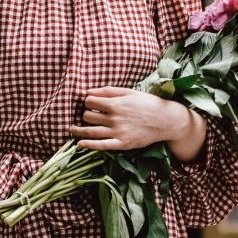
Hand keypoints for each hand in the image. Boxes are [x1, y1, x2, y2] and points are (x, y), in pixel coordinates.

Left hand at [69, 85, 185, 151]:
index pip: (89, 102)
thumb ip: (107, 91)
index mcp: (115, 104)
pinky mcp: (122, 144)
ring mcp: (118, 132)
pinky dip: (88, 145)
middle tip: (88, 116)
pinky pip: (101, 146)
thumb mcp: (128, 92)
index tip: (90, 104)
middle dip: (85, 115)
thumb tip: (87, 91)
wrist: (165, 120)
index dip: (87, 102)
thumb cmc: (147, 103)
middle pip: (87, 116)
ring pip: (90, 131)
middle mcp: (114, 118)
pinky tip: (79, 143)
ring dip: (78, 130)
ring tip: (72, 129)